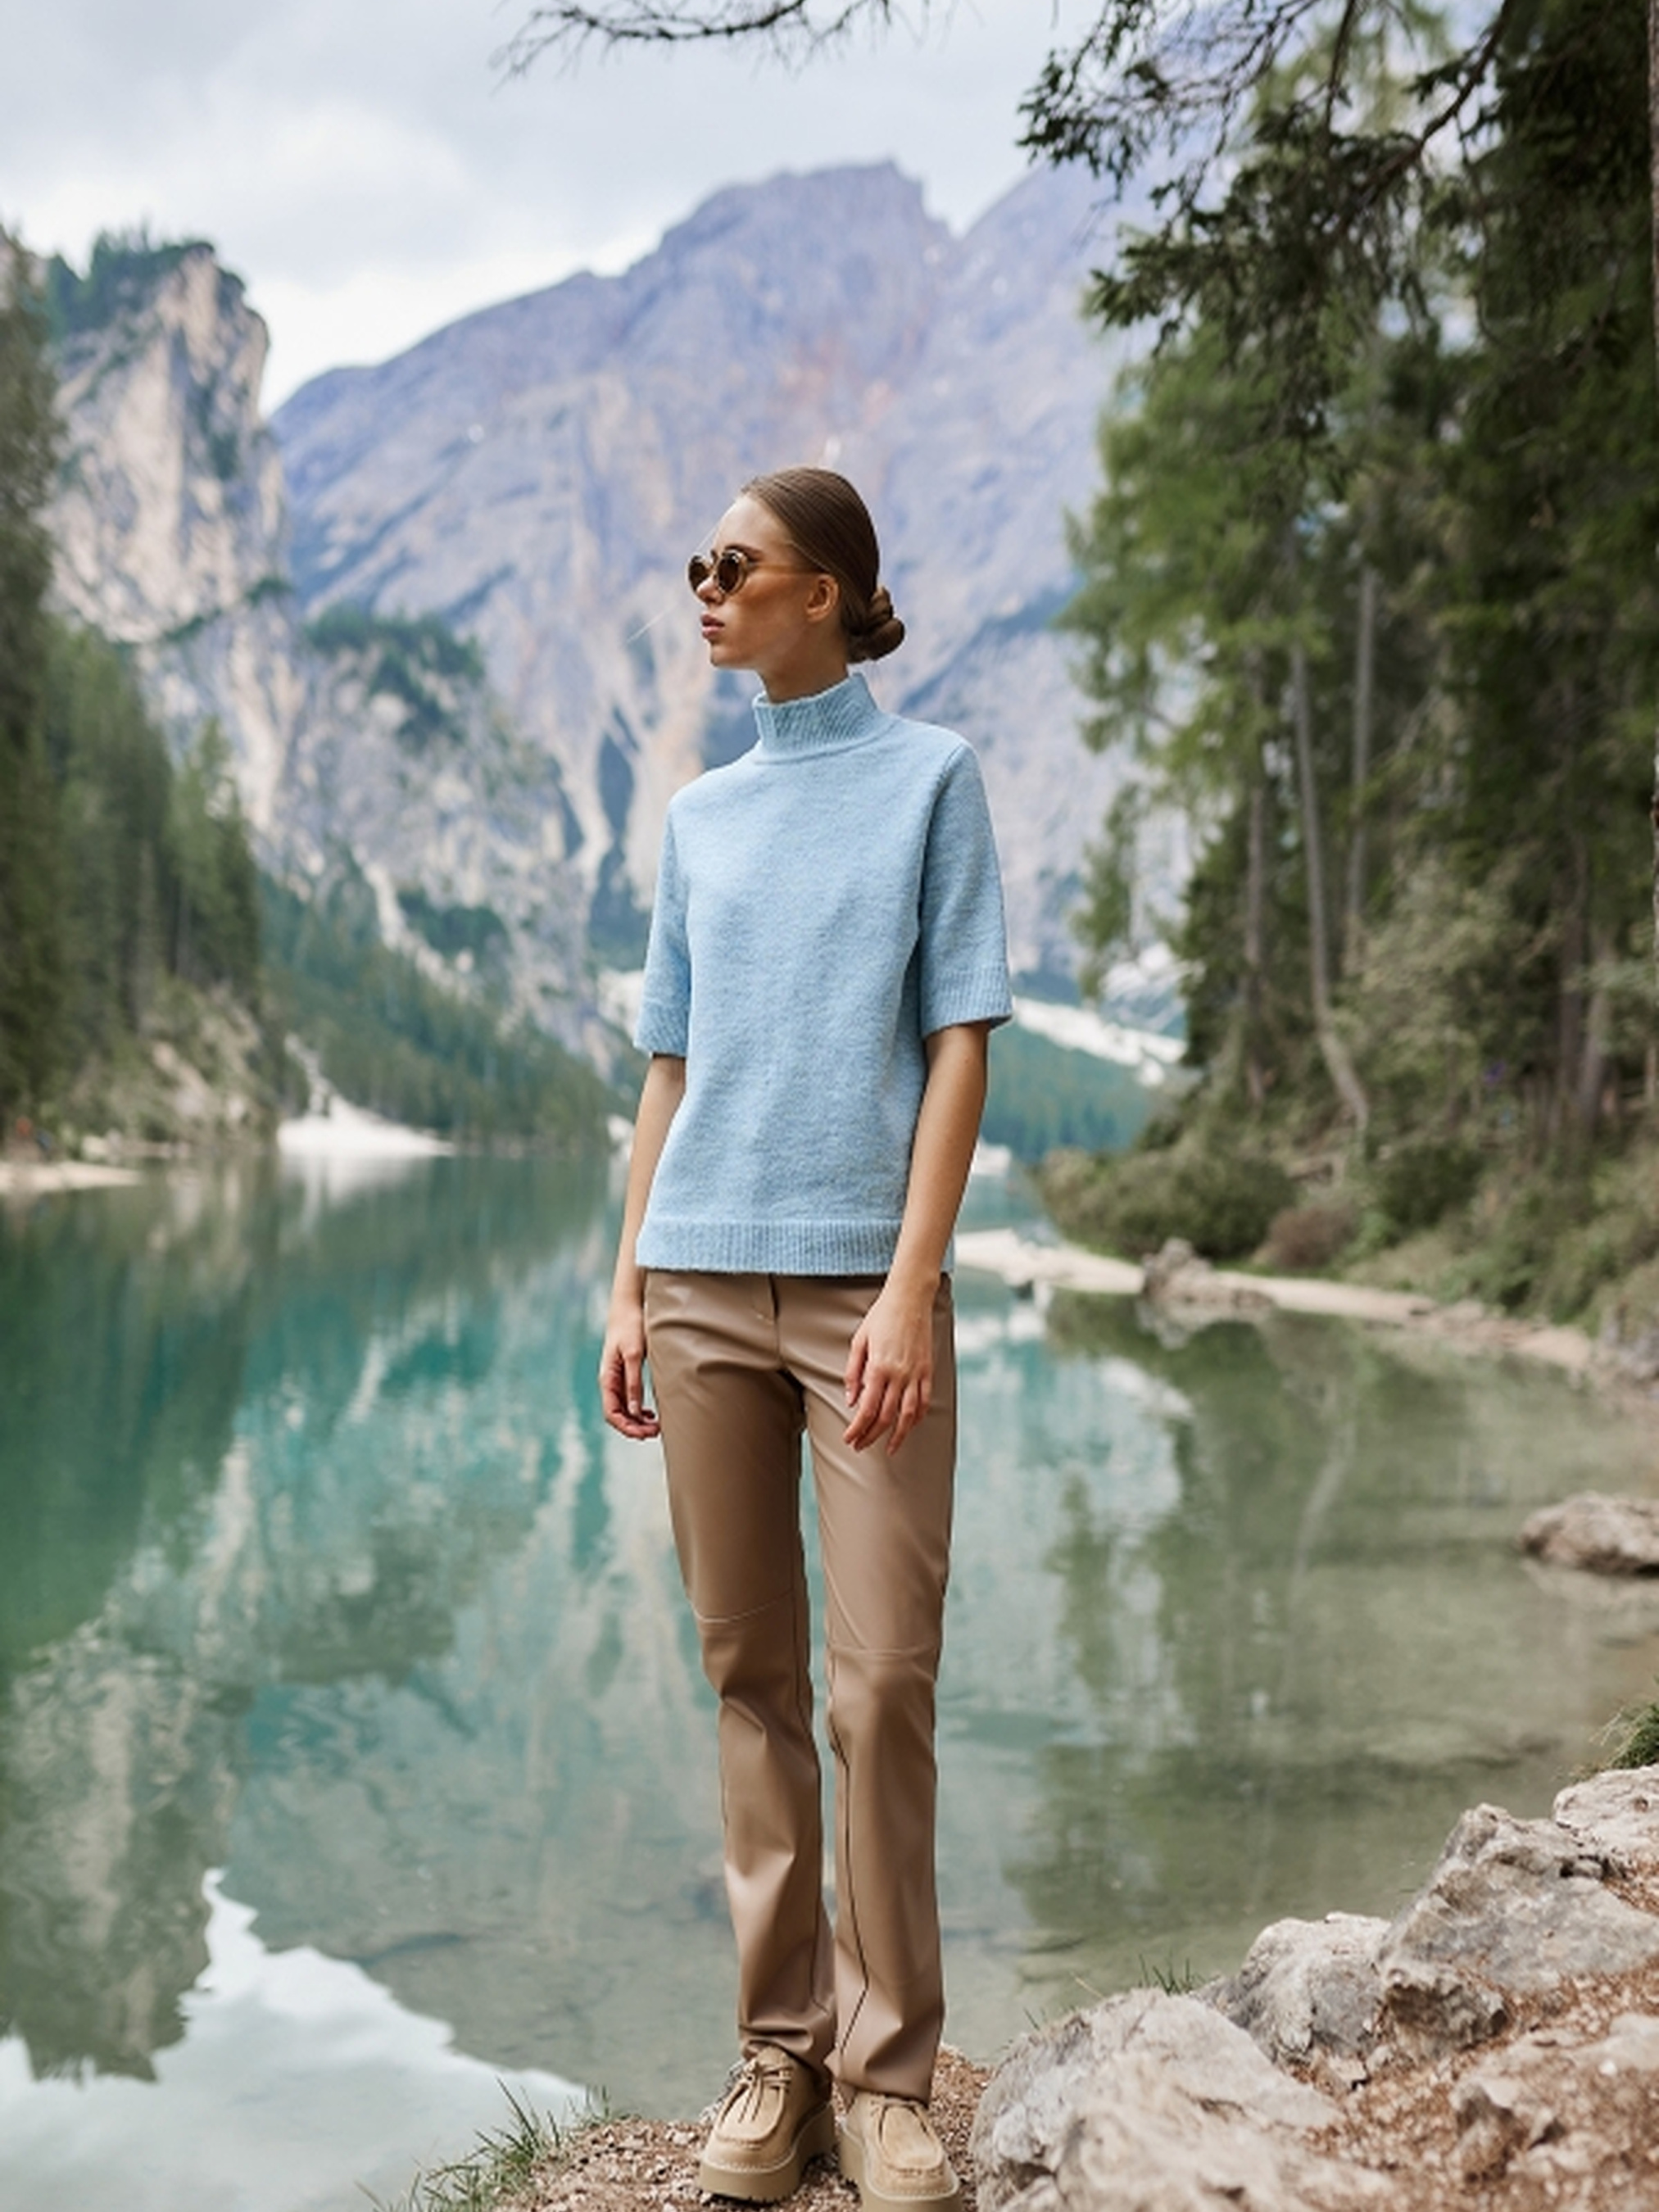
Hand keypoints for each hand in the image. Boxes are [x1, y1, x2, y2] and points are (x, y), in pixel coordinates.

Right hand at [600, 1295, 660, 1439]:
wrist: (629, 1306)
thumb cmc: (630, 1326)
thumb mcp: (635, 1355)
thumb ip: (634, 1383)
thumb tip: (636, 1411)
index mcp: (608, 1378)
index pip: (612, 1413)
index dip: (627, 1427)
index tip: (645, 1433)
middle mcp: (610, 1382)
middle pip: (618, 1415)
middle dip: (634, 1427)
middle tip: (657, 1432)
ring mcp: (617, 1379)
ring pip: (624, 1409)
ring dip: (638, 1421)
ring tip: (656, 1427)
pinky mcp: (626, 1373)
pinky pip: (629, 1399)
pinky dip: (639, 1410)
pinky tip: (651, 1414)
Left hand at [843, 1276, 935, 1455]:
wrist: (910, 1298)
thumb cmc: (881, 1316)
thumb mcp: (859, 1341)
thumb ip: (853, 1373)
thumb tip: (852, 1400)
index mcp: (879, 1367)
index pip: (866, 1409)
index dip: (857, 1429)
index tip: (849, 1439)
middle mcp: (899, 1374)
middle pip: (885, 1416)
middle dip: (871, 1436)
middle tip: (860, 1446)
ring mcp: (916, 1373)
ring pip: (908, 1414)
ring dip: (898, 1435)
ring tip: (889, 1447)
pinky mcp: (928, 1370)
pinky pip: (924, 1400)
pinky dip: (917, 1417)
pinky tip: (910, 1425)